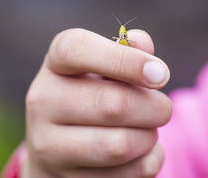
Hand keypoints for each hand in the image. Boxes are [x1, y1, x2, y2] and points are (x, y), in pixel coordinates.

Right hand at [22, 28, 171, 176]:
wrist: (60, 147)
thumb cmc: (93, 95)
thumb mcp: (104, 68)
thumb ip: (127, 51)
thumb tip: (142, 42)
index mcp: (55, 64)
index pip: (77, 49)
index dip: (124, 59)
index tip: (160, 74)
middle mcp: (43, 100)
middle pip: (113, 104)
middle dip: (155, 107)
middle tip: (164, 108)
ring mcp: (49, 145)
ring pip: (121, 145)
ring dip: (150, 137)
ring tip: (148, 130)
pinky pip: (128, 174)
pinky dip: (148, 161)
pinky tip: (140, 152)